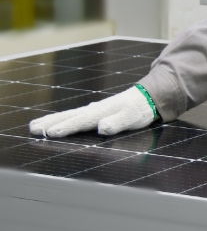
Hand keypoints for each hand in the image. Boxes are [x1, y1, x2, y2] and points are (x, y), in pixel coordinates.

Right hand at [29, 86, 156, 137]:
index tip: (50, 133)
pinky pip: (78, 116)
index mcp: (101, 112)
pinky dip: (66, 119)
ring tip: (38, 125)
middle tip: (32, 128)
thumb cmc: (140, 109)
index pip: (80, 121)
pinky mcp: (99, 112)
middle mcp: (95, 109)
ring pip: (71, 115)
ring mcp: (96, 110)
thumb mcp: (132, 117)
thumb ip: (117, 123)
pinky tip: (63, 121)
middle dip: (51, 123)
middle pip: (69, 116)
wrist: (149, 97)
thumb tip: (102, 128)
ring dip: (54, 120)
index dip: (65, 128)